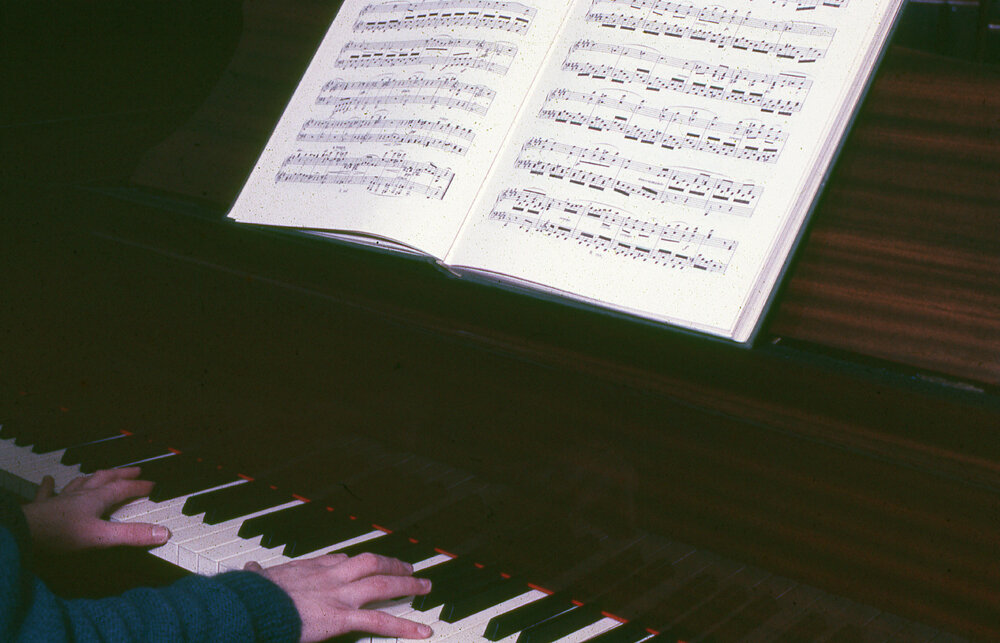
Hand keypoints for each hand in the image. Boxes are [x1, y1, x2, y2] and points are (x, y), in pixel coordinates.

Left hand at [21, 467, 169, 551]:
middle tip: (133, 471)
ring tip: (98, 474)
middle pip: (104, 479)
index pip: (123, 488)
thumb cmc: (60, 535)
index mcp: (96, 499)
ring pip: (80, 482)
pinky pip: (47, 492)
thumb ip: (132, 536)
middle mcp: (80, 495)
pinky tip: (48, 480)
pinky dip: (50, 486)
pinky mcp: (41, 508)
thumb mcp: (101, 538)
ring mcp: (60, 500)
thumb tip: (163, 533)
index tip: (152, 486)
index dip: (139, 486)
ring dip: (92, 477)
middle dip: (121, 474)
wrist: (21, 535)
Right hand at [245, 552, 433, 642]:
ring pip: (382, 585)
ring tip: (425, 587)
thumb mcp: (255, 579)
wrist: (251, 604)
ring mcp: (339, 595)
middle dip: (392, 565)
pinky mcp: (341, 617)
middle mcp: (330, 577)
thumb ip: (257, 573)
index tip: (365, 564)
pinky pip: (379, 621)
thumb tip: (249, 567)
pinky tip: (421, 632)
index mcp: (310, 568)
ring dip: (407, 585)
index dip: (356, 562)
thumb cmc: (251, 595)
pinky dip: (404, 627)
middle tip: (409, 569)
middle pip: (370, 563)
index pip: (341, 559)